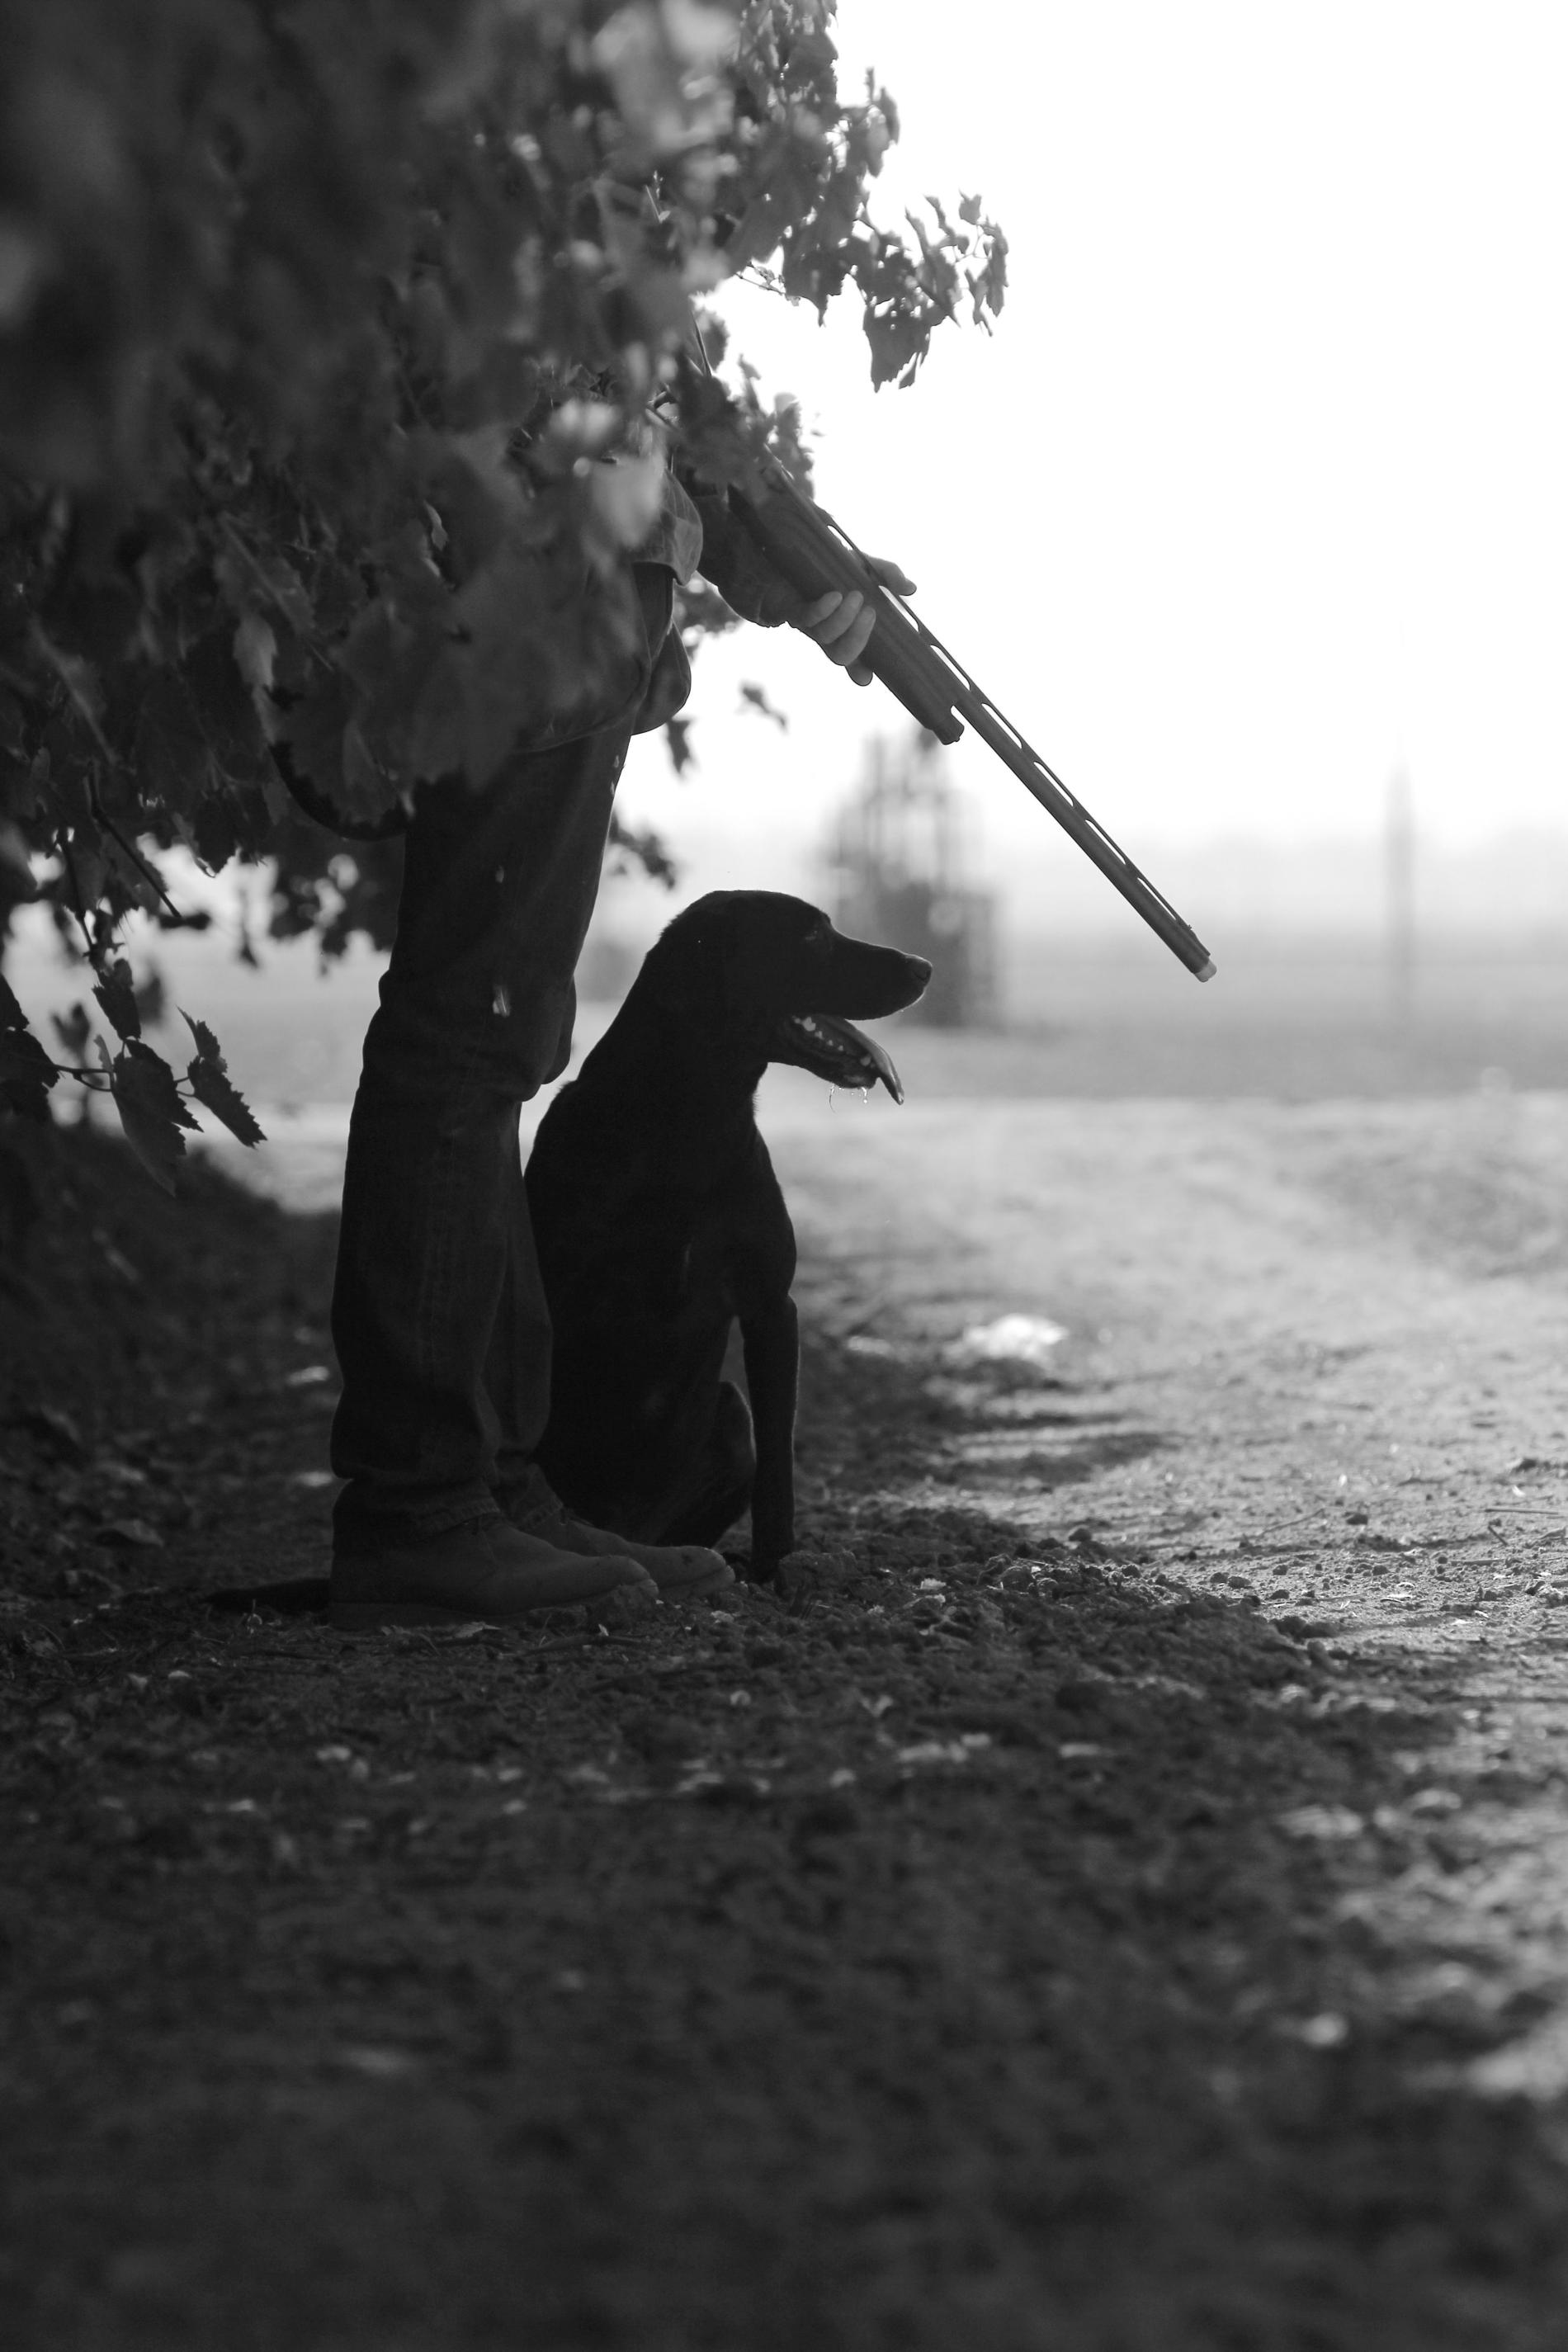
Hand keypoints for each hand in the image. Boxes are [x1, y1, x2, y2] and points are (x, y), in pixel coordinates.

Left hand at [791, 555, 915, 685]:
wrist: (793, 549)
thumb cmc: (831, 564)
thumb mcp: (864, 567)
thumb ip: (888, 576)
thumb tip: (911, 589)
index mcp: (846, 631)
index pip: (856, 660)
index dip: (862, 672)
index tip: (870, 676)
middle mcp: (827, 634)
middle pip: (842, 655)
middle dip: (859, 639)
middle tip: (870, 613)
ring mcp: (809, 625)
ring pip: (826, 637)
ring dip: (843, 619)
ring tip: (855, 596)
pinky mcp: (793, 610)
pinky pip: (807, 618)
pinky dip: (823, 609)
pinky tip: (834, 597)